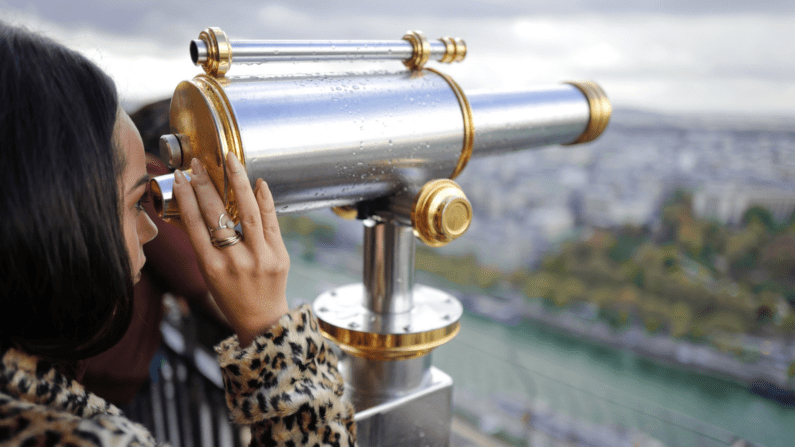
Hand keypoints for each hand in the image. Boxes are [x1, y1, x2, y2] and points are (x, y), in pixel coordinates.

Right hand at [172, 152, 289, 346]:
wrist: (262, 320)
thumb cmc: (230, 294)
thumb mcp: (208, 273)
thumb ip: (203, 243)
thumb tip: (195, 203)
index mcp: (209, 266)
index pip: (193, 223)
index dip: (185, 196)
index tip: (181, 176)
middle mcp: (233, 261)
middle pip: (216, 214)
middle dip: (206, 184)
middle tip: (199, 164)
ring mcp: (259, 258)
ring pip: (248, 212)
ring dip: (238, 182)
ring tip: (230, 161)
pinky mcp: (279, 255)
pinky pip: (271, 222)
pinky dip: (265, 200)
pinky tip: (258, 182)